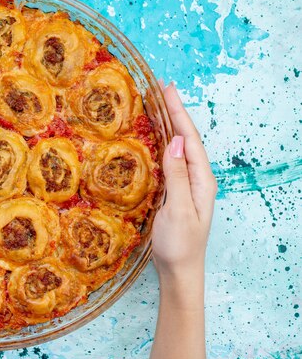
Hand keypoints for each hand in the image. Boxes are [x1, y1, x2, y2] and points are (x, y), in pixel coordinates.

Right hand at [151, 81, 217, 279]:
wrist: (179, 271)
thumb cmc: (179, 245)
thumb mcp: (179, 211)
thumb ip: (178, 177)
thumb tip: (176, 144)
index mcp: (202, 180)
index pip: (190, 139)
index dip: (179, 113)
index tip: (168, 90)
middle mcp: (197, 178)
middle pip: (186, 138)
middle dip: (175, 112)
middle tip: (161, 88)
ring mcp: (187, 184)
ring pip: (178, 147)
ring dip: (169, 124)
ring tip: (158, 104)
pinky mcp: (176, 191)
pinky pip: (170, 160)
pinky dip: (163, 142)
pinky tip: (155, 136)